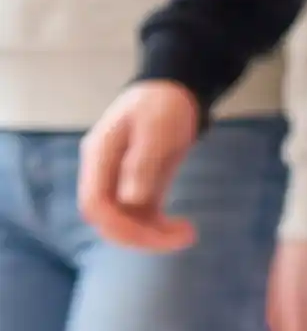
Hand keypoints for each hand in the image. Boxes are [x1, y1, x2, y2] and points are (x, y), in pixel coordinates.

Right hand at [78, 82, 202, 252]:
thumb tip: (131, 201)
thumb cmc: (163, 105)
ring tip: (188, 234)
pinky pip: (139, 215)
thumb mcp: (157, 129)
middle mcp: (104, 172)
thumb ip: (142, 164)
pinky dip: (158, 227)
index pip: (95, 204)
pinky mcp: (138, 184)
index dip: (119, 226)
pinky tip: (183, 229)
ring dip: (151, 235)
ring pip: (123, 221)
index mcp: (100, 156)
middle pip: (107, 219)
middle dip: (139, 236)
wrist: (173, 92)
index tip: (156, 234)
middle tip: (182, 238)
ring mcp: (119, 180)